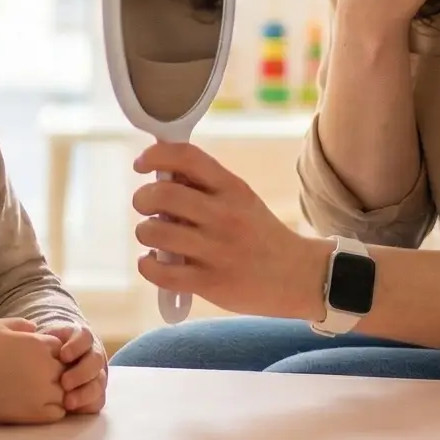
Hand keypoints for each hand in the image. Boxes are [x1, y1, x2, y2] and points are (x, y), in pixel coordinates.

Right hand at [0, 317, 68, 424]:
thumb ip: (21, 323)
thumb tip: (35, 327)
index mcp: (39, 344)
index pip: (61, 348)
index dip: (50, 353)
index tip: (34, 359)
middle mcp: (46, 367)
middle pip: (66, 369)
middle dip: (55, 372)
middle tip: (33, 377)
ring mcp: (43, 391)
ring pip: (66, 391)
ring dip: (56, 391)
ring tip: (36, 393)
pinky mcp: (37, 412)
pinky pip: (59, 412)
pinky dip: (53, 409)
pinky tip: (36, 405)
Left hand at [41, 320, 106, 414]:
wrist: (46, 367)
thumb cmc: (39, 352)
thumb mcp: (39, 339)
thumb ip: (34, 333)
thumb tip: (31, 328)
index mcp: (80, 339)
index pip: (85, 338)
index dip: (76, 346)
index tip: (62, 356)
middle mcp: (92, 356)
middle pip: (95, 361)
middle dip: (81, 372)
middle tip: (64, 383)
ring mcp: (96, 376)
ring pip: (99, 383)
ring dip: (85, 393)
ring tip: (68, 402)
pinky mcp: (94, 394)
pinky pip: (98, 401)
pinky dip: (87, 405)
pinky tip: (73, 410)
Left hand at [132, 142, 333, 322]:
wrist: (298, 277)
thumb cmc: (260, 234)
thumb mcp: (241, 199)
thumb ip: (204, 185)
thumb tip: (159, 173)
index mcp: (232, 189)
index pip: (186, 157)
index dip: (155, 156)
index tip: (141, 165)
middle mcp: (224, 216)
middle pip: (162, 195)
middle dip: (142, 198)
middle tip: (145, 207)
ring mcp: (217, 251)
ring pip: (154, 233)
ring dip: (145, 232)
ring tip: (155, 237)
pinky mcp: (210, 283)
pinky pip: (160, 272)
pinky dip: (147, 265)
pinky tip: (155, 262)